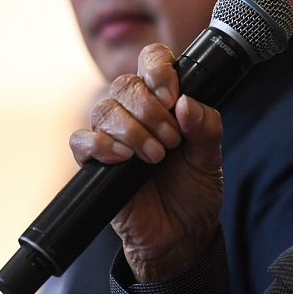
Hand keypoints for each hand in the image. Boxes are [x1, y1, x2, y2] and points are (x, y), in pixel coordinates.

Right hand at [69, 43, 223, 281]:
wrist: (180, 234)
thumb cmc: (194, 190)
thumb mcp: (211, 156)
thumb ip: (206, 126)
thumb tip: (186, 103)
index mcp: (163, 99)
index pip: (151, 59)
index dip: (159, 69)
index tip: (173, 96)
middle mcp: (134, 112)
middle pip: (125, 84)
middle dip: (150, 110)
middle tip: (171, 139)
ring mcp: (112, 136)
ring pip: (104, 109)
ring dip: (132, 131)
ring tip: (155, 156)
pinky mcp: (94, 162)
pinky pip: (81, 140)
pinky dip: (101, 145)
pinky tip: (123, 159)